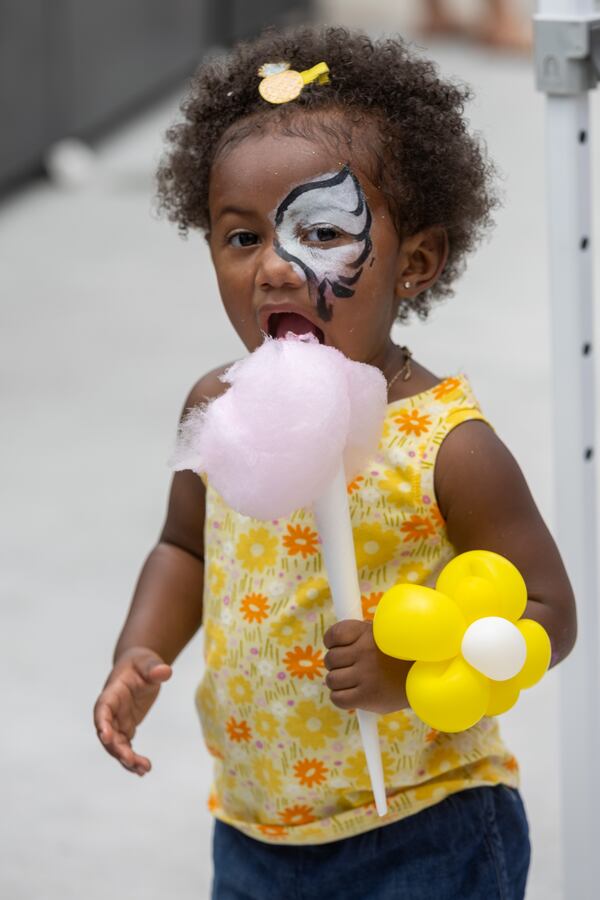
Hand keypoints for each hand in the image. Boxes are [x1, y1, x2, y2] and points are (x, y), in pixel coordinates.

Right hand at [93, 647, 171, 775]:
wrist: (139, 667)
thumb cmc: (141, 663)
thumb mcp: (148, 661)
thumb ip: (154, 667)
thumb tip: (165, 672)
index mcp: (112, 693)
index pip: (102, 709)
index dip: (102, 723)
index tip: (105, 736)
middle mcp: (111, 711)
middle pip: (108, 733)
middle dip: (117, 749)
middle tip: (132, 760)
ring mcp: (117, 721)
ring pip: (116, 745)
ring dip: (126, 759)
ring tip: (144, 770)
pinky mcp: (125, 728)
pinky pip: (125, 746)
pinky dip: (132, 758)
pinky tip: (143, 770)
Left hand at [323, 619, 411, 714]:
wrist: (425, 679)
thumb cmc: (400, 657)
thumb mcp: (385, 635)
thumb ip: (360, 635)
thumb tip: (332, 641)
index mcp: (366, 632)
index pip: (334, 635)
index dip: (331, 642)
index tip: (337, 647)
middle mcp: (364, 651)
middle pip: (330, 659)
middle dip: (336, 664)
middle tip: (350, 668)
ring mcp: (365, 674)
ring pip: (332, 679)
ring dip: (338, 682)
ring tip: (352, 682)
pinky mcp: (367, 696)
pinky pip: (338, 698)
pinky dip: (341, 698)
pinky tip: (352, 695)